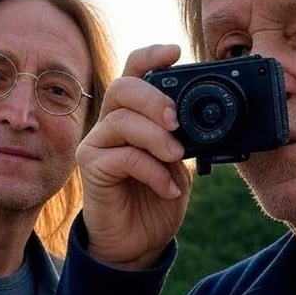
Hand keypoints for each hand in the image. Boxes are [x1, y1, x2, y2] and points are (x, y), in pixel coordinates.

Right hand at [76, 44, 192, 269]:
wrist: (140, 243)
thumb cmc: (159, 197)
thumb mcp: (181, 160)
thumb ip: (186, 136)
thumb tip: (204, 117)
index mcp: (134, 113)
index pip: (134, 71)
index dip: (151, 55)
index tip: (175, 52)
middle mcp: (111, 122)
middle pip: (122, 87)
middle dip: (153, 98)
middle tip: (177, 121)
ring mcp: (97, 144)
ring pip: (121, 120)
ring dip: (156, 138)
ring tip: (178, 159)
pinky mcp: (91, 168)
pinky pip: (121, 156)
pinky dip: (152, 170)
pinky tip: (169, 186)